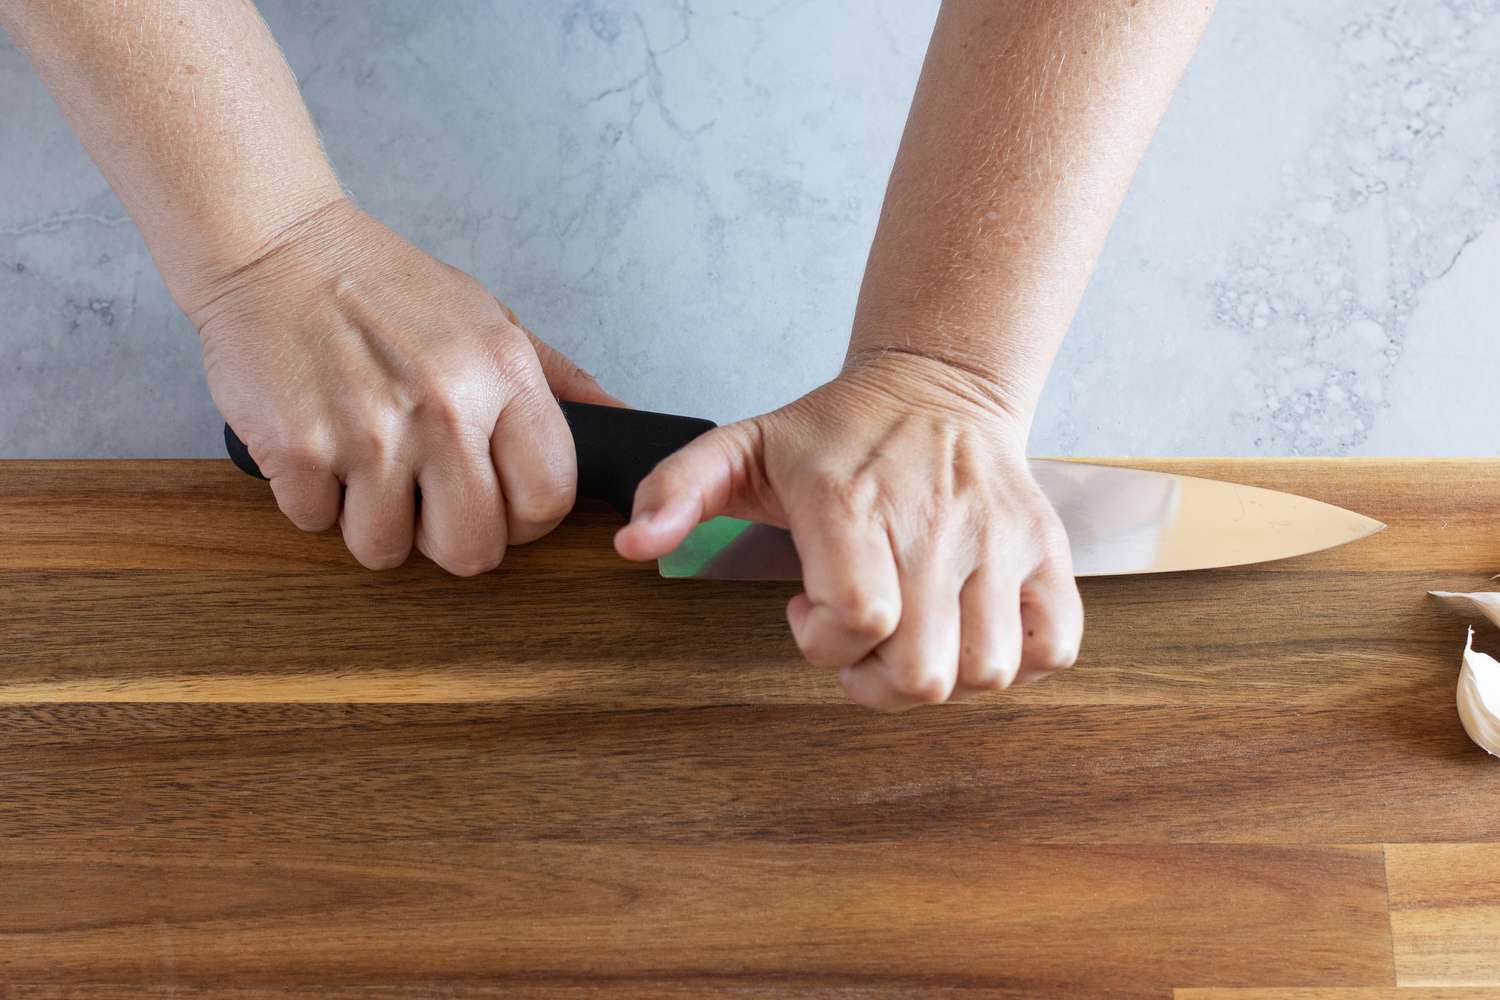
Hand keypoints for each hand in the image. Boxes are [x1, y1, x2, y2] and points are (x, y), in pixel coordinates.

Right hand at [189, 198, 620, 574]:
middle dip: (449, 540)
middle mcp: (444, 407)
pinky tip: (318, 445)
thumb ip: (558, 379)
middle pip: (472, 549)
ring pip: (385, 549)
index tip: (500, 508)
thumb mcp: (489, 316)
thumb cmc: (384, 283)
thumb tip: (622, 421)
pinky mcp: (296, 448)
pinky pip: (316, 523)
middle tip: (427, 502)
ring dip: (372, 522)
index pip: (547, 499)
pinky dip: (313, 499)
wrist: (274, 243)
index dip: (525, 522)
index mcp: (501, 374)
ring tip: (365, 467)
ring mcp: (368, 433)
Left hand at [614, 352, 1082, 710]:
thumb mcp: (740, 444)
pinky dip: (1017, 663)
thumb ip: (676, 488)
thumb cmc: (834, 431)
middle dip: (876, 682)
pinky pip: (1056, 646)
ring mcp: (1001, 540)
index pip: (857, 617)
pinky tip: (968, 632)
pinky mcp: (1047, 552)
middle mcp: (935, 526)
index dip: (823, 643)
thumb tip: (633, 545)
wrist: (939, 382)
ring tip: (910, 635)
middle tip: (857, 640)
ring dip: (942, 676)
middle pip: (923, 671)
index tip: (801, 611)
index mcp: (853, 505)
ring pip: (989, 670)